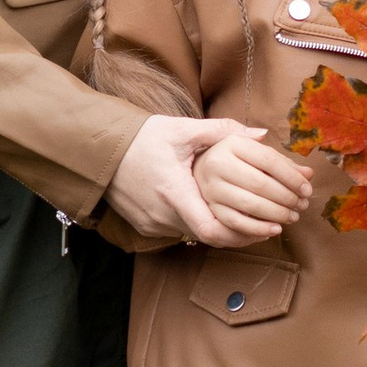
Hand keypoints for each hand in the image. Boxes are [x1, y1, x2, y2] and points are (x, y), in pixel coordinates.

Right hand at [110, 114, 308, 246]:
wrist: (99, 150)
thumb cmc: (141, 138)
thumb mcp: (182, 130)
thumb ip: (222, 131)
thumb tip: (260, 134)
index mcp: (175, 192)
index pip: (212, 229)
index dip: (244, 233)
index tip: (268, 226)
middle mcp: (163, 215)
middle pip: (209, 235)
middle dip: (240, 231)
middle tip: (268, 223)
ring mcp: (152, 223)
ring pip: (194, 234)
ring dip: (220, 228)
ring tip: (249, 218)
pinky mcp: (145, 226)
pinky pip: (178, 230)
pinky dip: (199, 224)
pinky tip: (213, 211)